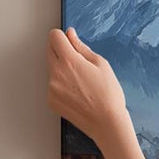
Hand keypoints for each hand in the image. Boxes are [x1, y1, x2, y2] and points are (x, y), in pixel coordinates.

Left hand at [47, 28, 132, 145]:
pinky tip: (77, 93)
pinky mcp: (51, 100)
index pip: (54, 36)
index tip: (69, 42)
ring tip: (81, 82)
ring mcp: (51, 88)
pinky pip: (53, 85)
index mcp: (69, 61)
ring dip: (61, 69)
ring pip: (52, 69)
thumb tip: (70, 35)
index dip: (63, 37)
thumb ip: (81, 47)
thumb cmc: (109, 95)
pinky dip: (61, 85)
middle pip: (49, 50)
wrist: (107, 123)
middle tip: (79, 62)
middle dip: (61, 51)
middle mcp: (56, 73)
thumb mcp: (101, 64)